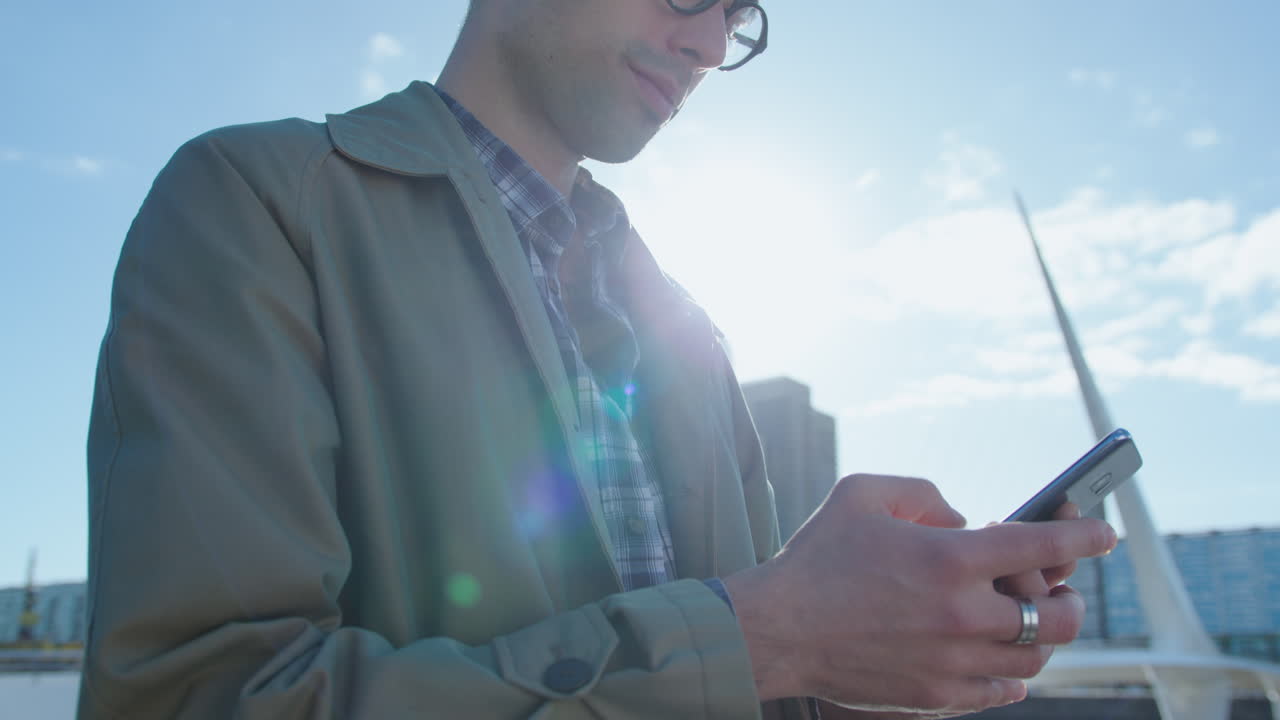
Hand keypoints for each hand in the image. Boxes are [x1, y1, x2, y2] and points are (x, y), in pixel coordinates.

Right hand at [723, 474, 1115, 714]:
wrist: (776, 630)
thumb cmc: (816, 558)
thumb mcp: (861, 494)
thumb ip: (925, 495)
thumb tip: (962, 520)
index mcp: (950, 558)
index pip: (1045, 547)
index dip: (1085, 537)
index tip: (1104, 533)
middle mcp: (963, 614)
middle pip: (1059, 616)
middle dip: (1071, 598)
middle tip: (1058, 588)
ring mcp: (953, 661)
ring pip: (1035, 658)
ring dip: (1042, 635)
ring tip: (1025, 619)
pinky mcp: (937, 694)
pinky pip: (1001, 692)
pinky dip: (1013, 676)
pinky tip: (1002, 661)